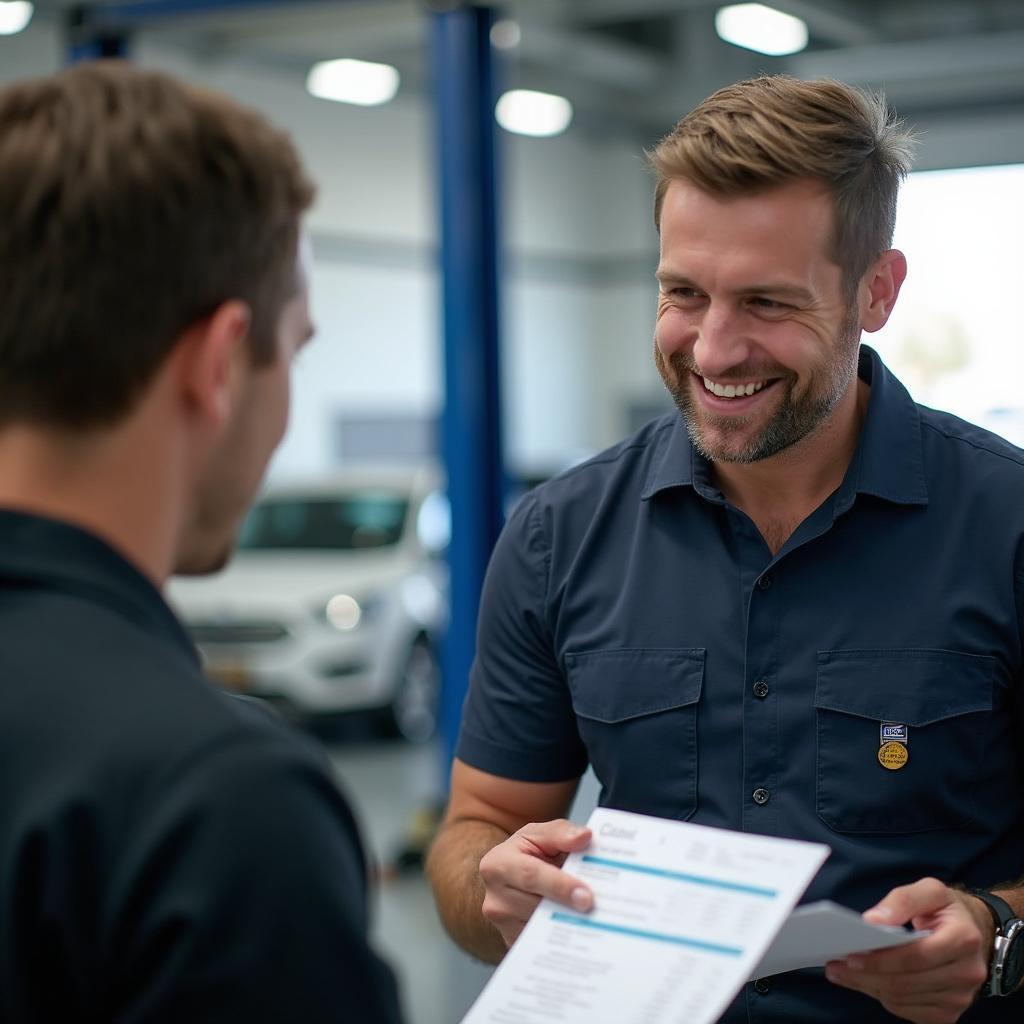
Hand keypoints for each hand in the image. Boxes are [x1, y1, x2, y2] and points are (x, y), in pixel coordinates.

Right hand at [478, 819, 592, 948]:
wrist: (512, 876)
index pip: (531, 876)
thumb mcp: (540, 834)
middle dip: (569, 908)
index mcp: (497, 865)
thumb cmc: (527, 852)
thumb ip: (562, 832)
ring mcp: (503, 925)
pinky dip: (563, 935)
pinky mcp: (513, 942)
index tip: (587, 897)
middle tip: (598, 910)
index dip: (560, 886)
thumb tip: (585, 837)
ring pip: (541, 928)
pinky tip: (581, 927)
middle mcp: (495, 898)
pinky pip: (542, 943)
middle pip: (537, 907)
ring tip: (594, 917)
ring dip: (568, 923)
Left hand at [825, 877, 992, 1022]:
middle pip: (906, 983)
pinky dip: (885, 998)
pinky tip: (868, 982)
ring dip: (870, 987)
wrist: (975, 932)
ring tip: (844, 973)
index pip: (916, 956)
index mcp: (963, 939)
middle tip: (835, 967)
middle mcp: (967, 973)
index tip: (850, 956)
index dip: (881, 959)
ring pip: (904, 1000)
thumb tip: (872, 920)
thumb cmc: (946, 909)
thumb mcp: (930, 890)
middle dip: (866, 976)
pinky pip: (909, 1011)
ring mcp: (960, 998)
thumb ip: (902, 900)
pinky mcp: (949, 1012)